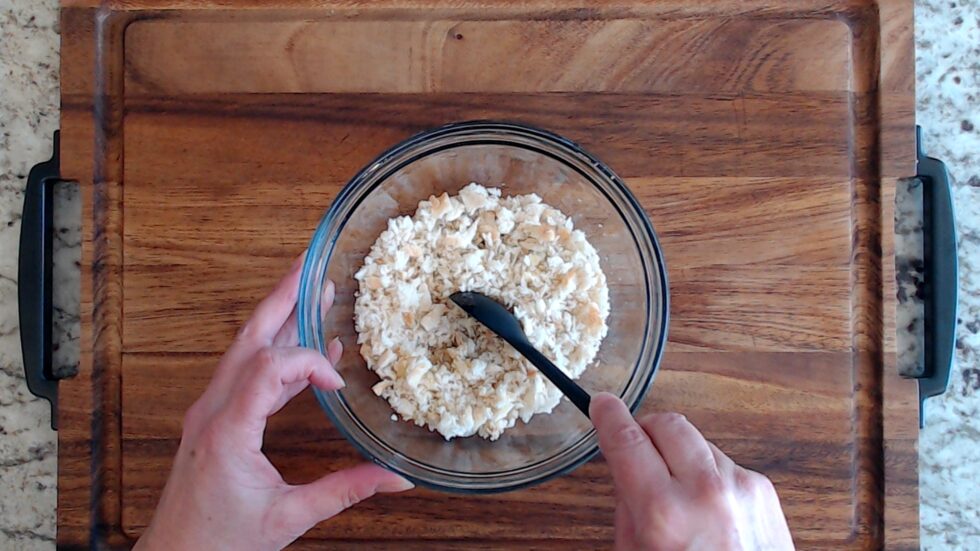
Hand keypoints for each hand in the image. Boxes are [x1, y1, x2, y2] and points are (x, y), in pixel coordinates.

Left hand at [135, 256, 412, 550]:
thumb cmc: (219, 543)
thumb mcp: (288, 518)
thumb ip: (344, 491)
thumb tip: (395, 479)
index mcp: (227, 430)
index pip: (270, 368)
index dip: (308, 363)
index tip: (337, 383)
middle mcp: (212, 411)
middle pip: (249, 338)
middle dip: (282, 297)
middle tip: (310, 264)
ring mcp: (209, 412)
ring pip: (244, 350)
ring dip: (278, 318)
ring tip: (312, 292)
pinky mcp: (214, 420)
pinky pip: (247, 375)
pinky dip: (277, 357)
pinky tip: (308, 352)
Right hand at [590, 393, 793, 550]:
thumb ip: (628, 509)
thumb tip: (628, 471)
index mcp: (664, 514)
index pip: (627, 441)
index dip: (609, 416)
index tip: (602, 404)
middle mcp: (705, 493)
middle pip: (668, 424)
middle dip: (646, 430)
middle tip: (636, 448)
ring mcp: (741, 487)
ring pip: (698, 443)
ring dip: (680, 458)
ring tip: (679, 499)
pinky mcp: (763, 490)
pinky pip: (725, 465)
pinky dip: (709, 477)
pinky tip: (708, 511)